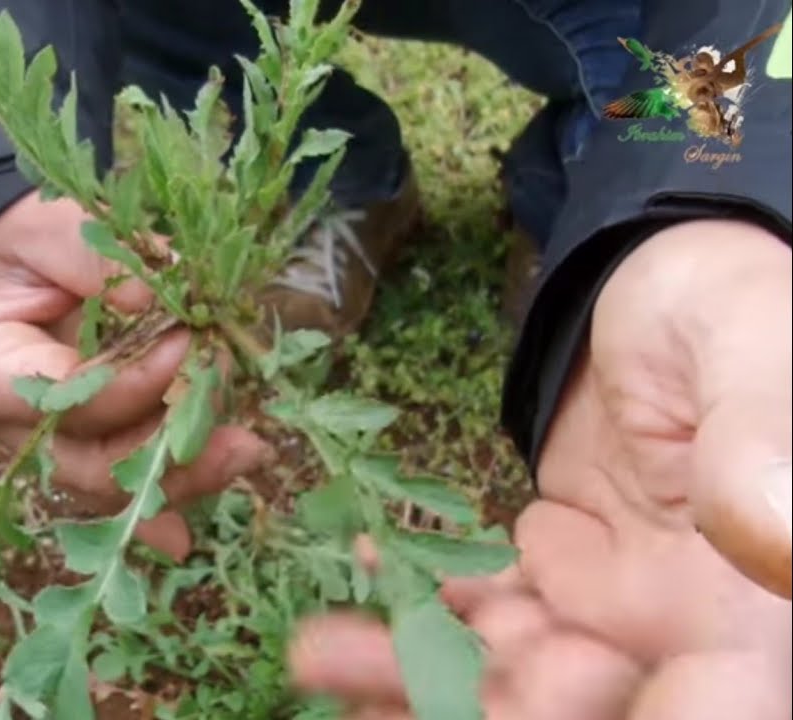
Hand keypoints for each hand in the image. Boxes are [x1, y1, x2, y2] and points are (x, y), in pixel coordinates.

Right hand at [0, 192, 272, 559]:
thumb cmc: (11, 241)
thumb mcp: (42, 227)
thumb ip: (97, 260)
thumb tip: (171, 297)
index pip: (60, 397)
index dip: (129, 382)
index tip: (188, 343)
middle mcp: (7, 424)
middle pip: (86, 464)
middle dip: (165, 454)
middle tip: (232, 427)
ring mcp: (45, 441)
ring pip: (110, 481)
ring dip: (180, 474)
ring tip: (243, 452)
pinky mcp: (82, 439)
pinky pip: (121, 477)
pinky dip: (161, 495)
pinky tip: (190, 533)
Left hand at [288, 219, 791, 716]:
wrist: (672, 285)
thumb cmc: (737, 306)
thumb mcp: (756, 353)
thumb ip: (760, 442)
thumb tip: (774, 541)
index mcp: (754, 599)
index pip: (708, 709)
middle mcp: (686, 621)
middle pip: (578, 705)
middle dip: (465, 709)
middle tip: (353, 701)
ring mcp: (618, 599)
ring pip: (516, 667)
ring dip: (418, 664)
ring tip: (319, 651)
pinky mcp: (563, 563)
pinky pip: (488, 602)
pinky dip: (423, 598)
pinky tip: (361, 567)